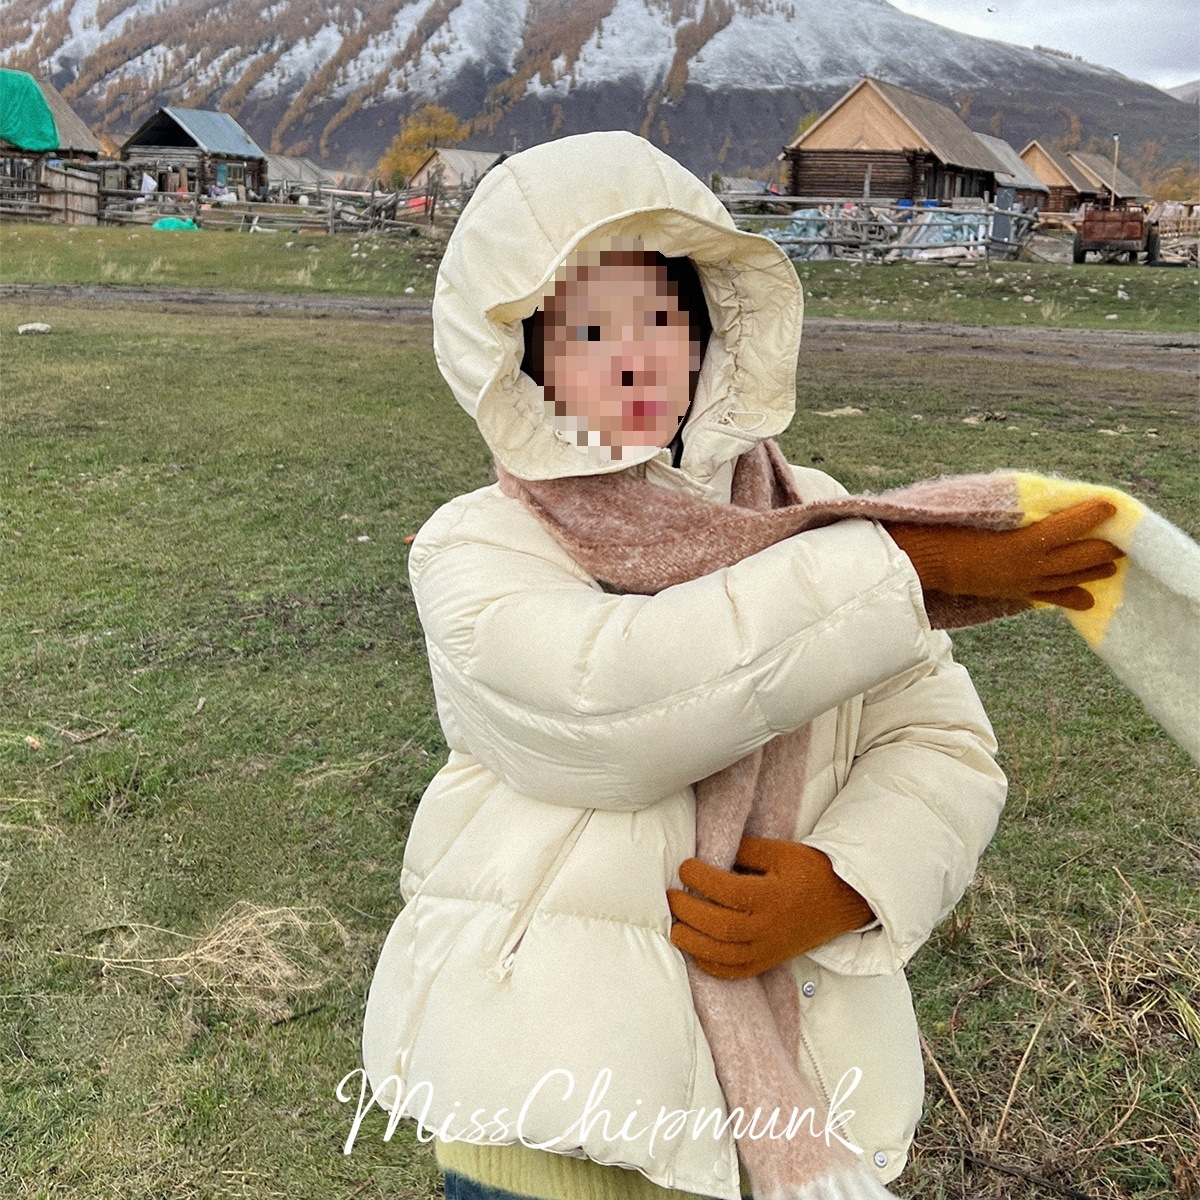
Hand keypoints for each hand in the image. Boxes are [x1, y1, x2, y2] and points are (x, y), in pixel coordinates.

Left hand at [667, 838, 874, 980]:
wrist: (843, 900)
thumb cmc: (811, 871)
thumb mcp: (781, 852)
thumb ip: (746, 852)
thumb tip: (712, 854)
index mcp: (771, 896)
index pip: (727, 891)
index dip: (700, 879)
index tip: (685, 867)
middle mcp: (768, 927)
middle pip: (720, 927)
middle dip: (689, 912)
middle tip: (671, 896)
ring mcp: (768, 949)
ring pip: (724, 955)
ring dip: (693, 943)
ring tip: (675, 926)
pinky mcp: (769, 961)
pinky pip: (736, 972)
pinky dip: (712, 966)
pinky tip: (696, 952)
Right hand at [884, 498, 1123, 610]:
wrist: (927, 563)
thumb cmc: (949, 530)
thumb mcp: (985, 511)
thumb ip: (1018, 508)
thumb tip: (1042, 501)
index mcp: (1024, 542)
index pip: (1070, 526)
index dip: (1093, 515)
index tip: (1111, 504)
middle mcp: (1031, 566)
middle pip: (1080, 557)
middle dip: (1104, 548)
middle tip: (1122, 539)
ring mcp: (1024, 582)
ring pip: (1071, 578)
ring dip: (1094, 570)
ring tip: (1113, 564)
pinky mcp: (1015, 592)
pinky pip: (1049, 596)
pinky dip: (1070, 596)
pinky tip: (1086, 598)